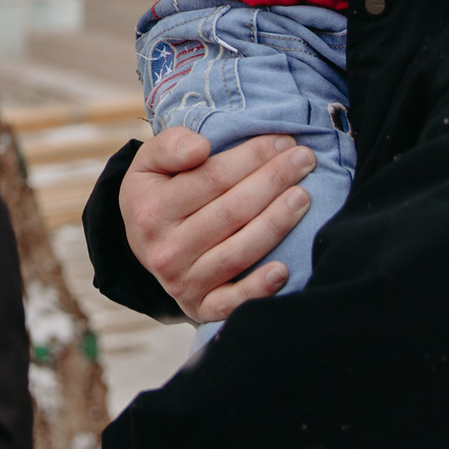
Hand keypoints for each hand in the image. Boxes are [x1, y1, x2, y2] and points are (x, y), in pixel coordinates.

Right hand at [120, 127, 317, 322]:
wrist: (143, 244)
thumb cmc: (157, 194)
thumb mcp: (149, 162)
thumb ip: (170, 145)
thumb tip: (201, 148)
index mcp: (152, 210)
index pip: (212, 178)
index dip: (252, 157)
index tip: (283, 141)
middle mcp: (166, 250)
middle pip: (232, 212)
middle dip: (274, 181)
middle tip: (304, 159)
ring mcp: (183, 282)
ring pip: (239, 252)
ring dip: (277, 223)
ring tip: (303, 196)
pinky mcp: (200, 307)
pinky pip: (232, 302)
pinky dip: (258, 289)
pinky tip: (283, 269)